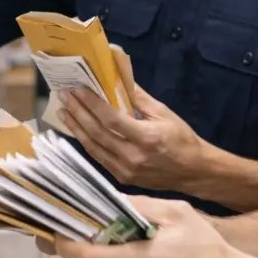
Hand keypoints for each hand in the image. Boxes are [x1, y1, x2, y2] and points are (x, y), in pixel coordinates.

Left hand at [59, 83, 206, 194]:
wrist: (193, 172)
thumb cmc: (182, 139)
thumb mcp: (164, 114)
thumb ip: (140, 99)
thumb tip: (119, 79)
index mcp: (145, 138)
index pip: (111, 119)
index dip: (92, 104)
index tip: (78, 89)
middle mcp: (132, 157)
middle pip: (97, 133)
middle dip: (79, 113)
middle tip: (65, 97)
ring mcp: (125, 171)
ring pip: (94, 148)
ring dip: (77, 128)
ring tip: (65, 112)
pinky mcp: (122, 178)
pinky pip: (99, 158)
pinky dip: (87, 143)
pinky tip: (79, 130)